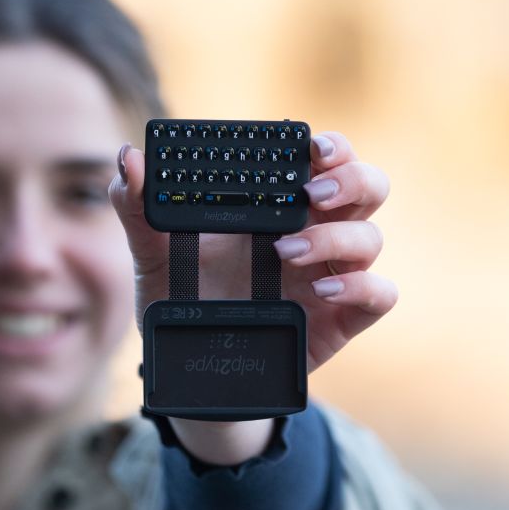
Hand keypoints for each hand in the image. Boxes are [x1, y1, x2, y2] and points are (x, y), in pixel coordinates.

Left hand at [108, 132, 397, 463]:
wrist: (190, 364)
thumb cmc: (179, 297)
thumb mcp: (152, 254)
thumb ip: (138, 207)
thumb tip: (129, 159)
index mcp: (277, 206)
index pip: (322, 160)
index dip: (329, 146)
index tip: (310, 144)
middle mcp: (313, 232)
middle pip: (366, 188)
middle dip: (352, 179)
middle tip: (311, 191)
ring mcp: (330, 275)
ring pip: (371, 238)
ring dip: (337, 238)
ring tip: (287, 251)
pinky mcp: (341, 317)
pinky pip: (379, 295)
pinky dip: (361, 287)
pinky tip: (321, 291)